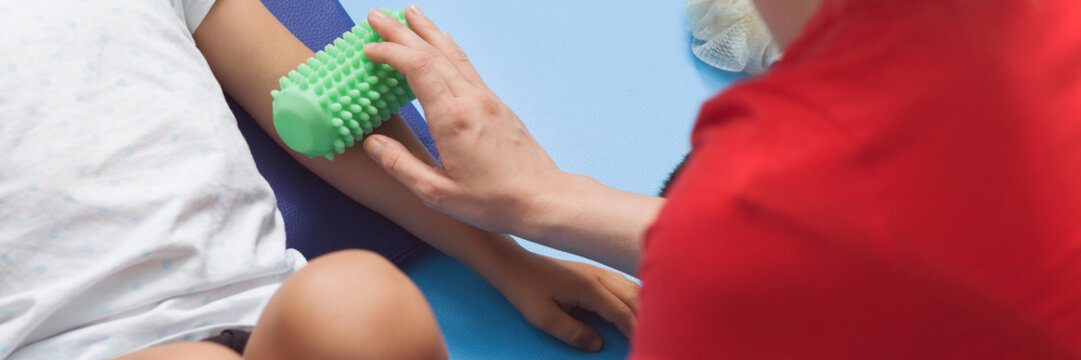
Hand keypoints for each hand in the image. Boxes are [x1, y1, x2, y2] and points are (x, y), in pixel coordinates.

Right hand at [362, 6, 563, 237]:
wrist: (542, 198)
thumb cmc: (492, 201)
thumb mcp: (437, 193)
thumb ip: (400, 165)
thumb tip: (371, 142)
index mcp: (452, 118)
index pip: (417, 68)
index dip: (390, 53)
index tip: (368, 48)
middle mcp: (471, 100)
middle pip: (433, 52)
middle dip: (402, 31)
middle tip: (377, 14)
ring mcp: (487, 99)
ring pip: (454, 54)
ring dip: (428, 31)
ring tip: (410, 13)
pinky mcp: (497, 104)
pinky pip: (467, 67)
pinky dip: (449, 49)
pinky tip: (443, 44)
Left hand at [491, 251, 638, 351]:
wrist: (514, 264)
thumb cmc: (526, 290)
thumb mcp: (543, 317)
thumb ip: (571, 332)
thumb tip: (597, 345)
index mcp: (589, 287)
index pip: (622, 312)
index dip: (635, 330)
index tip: (644, 345)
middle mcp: (599, 276)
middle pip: (634, 297)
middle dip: (647, 317)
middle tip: (654, 337)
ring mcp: (598, 271)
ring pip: (631, 287)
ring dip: (643, 305)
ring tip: (650, 323)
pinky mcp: (594, 272)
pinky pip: (623, 284)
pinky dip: (634, 296)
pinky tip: (637, 306)